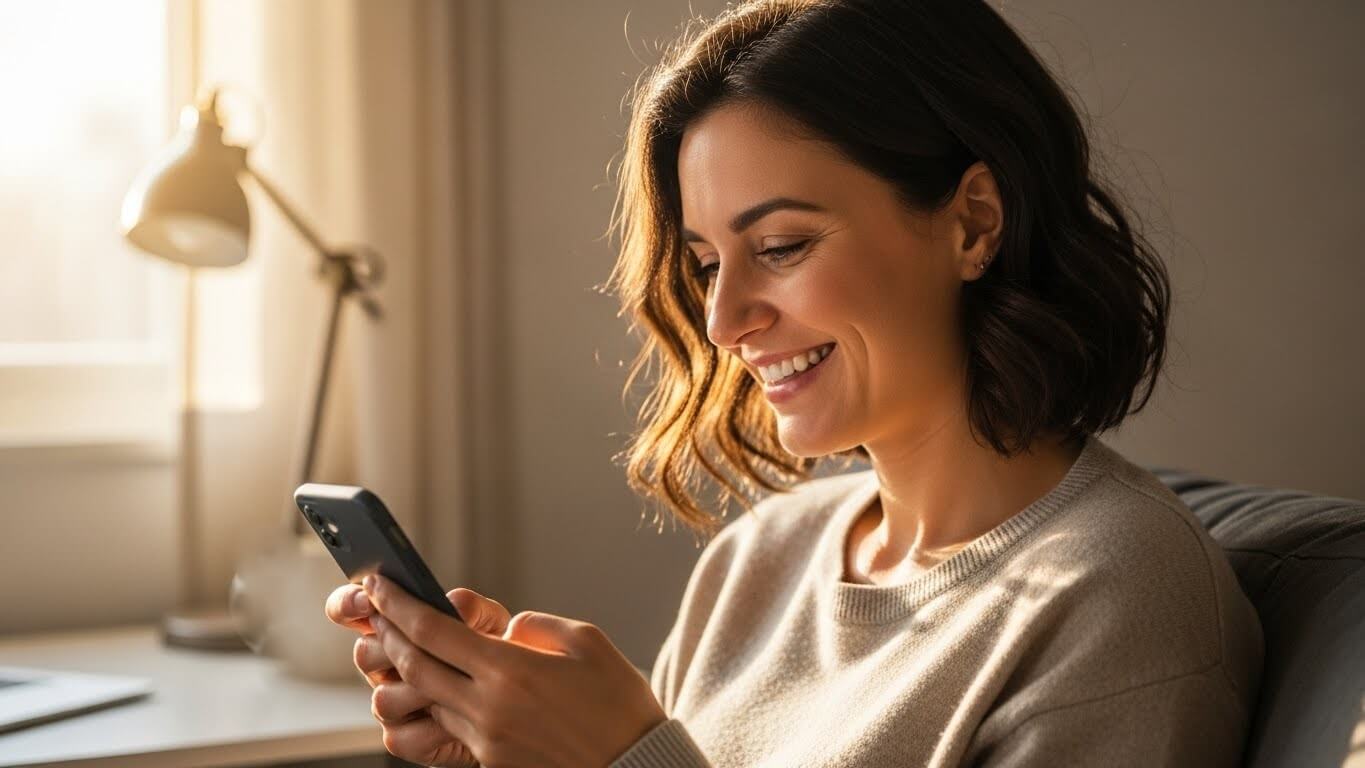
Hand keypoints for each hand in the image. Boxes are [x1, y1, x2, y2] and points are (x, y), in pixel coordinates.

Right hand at [325, 580, 511, 765]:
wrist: (518, 703)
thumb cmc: (496, 655)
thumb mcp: (491, 623)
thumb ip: (473, 608)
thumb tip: (454, 604)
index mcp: (395, 627)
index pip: (351, 608)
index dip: (349, 602)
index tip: (368, 596)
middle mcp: (386, 664)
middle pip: (364, 653)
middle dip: (394, 648)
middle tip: (426, 643)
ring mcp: (393, 701)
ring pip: (382, 699)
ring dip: (420, 691)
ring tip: (457, 685)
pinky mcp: (406, 738)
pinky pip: (401, 737)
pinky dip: (433, 728)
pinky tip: (459, 721)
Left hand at [363, 572, 666, 767]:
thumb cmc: (618, 703)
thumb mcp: (586, 642)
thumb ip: (535, 626)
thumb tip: (505, 630)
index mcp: (511, 669)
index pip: (434, 631)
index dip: (399, 606)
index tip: (381, 586)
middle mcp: (488, 707)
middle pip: (415, 666)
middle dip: (389, 634)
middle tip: (376, 610)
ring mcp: (486, 741)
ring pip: (425, 700)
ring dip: (404, 672)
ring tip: (399, 647)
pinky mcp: (491, 763)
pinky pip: (447, 729)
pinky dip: (434, 703)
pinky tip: (436, 687)